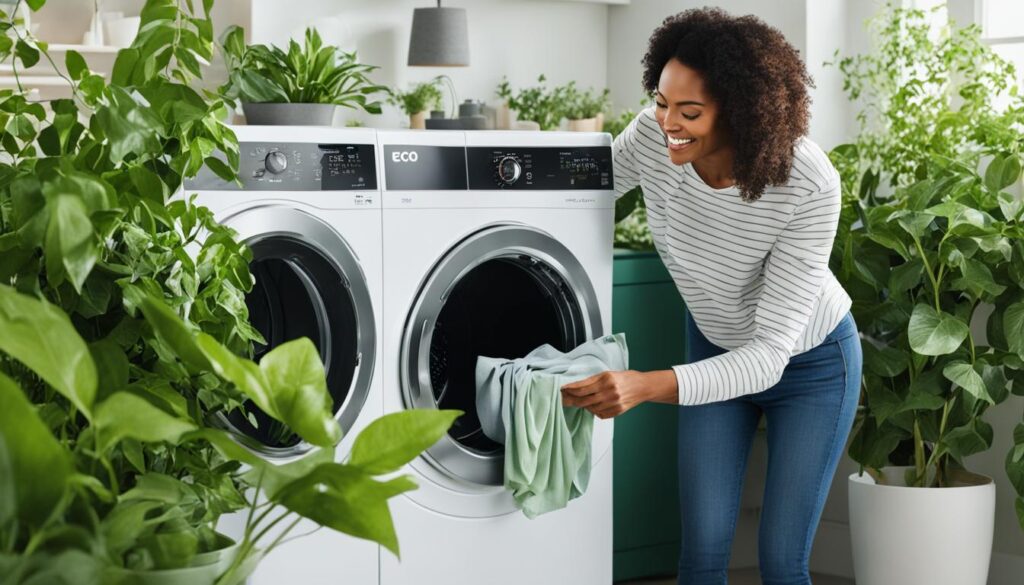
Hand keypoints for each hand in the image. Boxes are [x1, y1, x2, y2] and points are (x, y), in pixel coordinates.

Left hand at [561, 370, 677, 418]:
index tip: (563, 389)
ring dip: (583, 405)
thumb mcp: (608, 374)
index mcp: (606, 379)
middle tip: (564, 398)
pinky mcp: (617, 411)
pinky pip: (600, 414)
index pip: (582, 387)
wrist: (642, 387)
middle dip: (572, 399)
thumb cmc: (625, 378)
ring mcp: (614, 403)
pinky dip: (594, 411)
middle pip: (584, 399)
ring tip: (579, 401)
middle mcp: (609, 392)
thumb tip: (577, 387)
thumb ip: (593, 380)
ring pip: (591, 408)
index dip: (570, 389)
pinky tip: (593, 406)